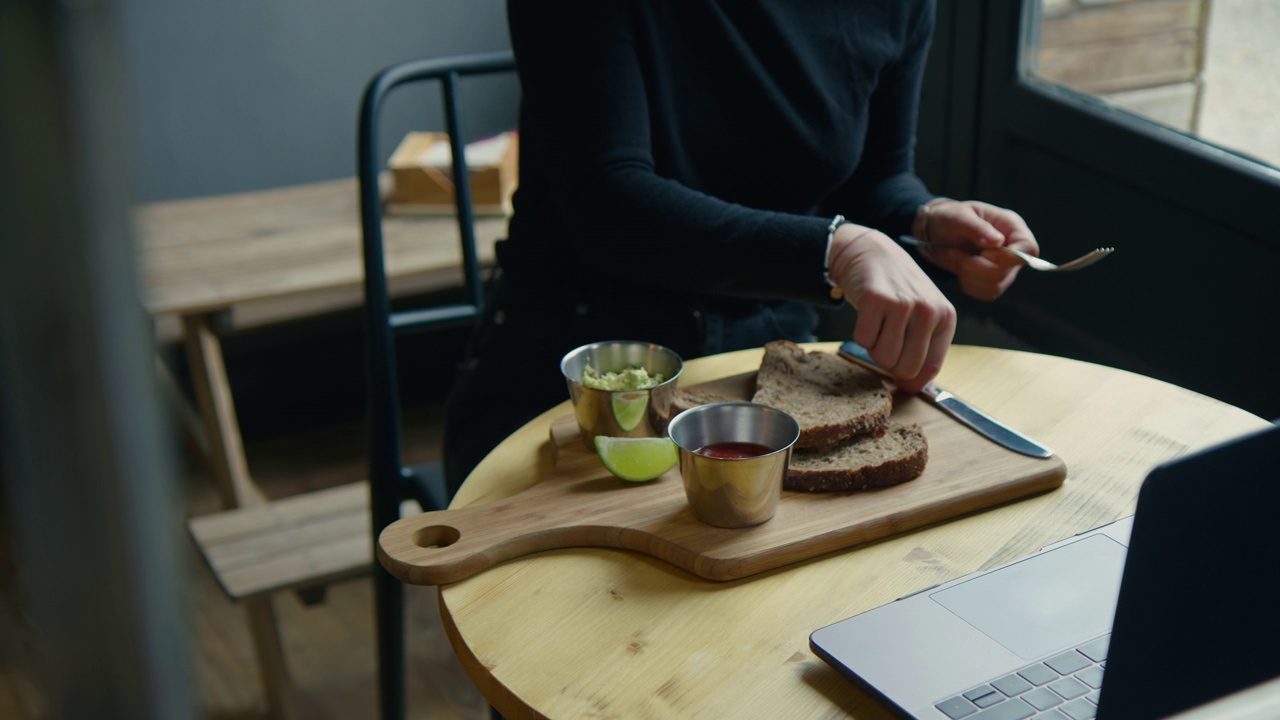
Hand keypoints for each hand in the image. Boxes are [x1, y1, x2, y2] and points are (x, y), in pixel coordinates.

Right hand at [828, 223, 955, 393]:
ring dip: (874, 347)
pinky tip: (867, 316)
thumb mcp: (922, 314)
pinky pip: (863, 341)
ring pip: (883, 357)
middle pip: (905, 368)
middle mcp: (928, 310)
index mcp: (945, 317)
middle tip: (886, 340)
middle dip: (890, 362)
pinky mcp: (876, 299)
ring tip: (878, 325)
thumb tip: (911, 388)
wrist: (872, 253)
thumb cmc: (897, 289)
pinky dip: (860, 335)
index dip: (910, 378)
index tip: (899, 375)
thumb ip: (923, 350)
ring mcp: (903, 304)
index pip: (930, 368)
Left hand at [915, 200, 1037, 301]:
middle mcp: (1013, 249)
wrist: (936, 232)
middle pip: (1008, 271)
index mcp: (1012, 227)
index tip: (984, 254)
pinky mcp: (993, 281)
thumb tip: (997, 241)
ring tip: (957, 259)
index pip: (1028, 248)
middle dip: (977, 266)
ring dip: (970, 276)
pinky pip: (986, 294)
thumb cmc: (950, 218)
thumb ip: (977, 228)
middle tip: (956, 254)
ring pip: (996, 286)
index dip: (1009, 257)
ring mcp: (1006, 267)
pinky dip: (969, 285)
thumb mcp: (959, 216)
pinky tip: (961, 269)